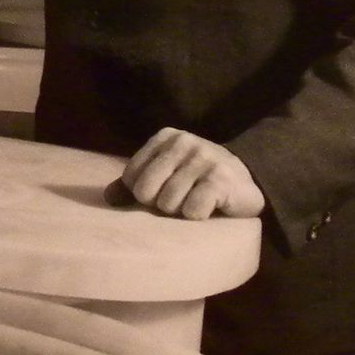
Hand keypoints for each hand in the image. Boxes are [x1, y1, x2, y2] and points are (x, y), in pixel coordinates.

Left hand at [118, 128, 264, 220]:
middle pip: (146, 190)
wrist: (246, 184)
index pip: (132, 177)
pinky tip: (209, 209)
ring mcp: (204, 158)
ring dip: (181, 212)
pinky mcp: (221, 179)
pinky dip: (197, 216)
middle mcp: (184, 142)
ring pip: (169, 203)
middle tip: (180, 201)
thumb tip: (108, 198)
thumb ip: (135, 184)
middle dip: (160, 205)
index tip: (163, 193)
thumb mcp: (165, 176)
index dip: (143, 195)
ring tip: (195, 203)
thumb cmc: (197, 182)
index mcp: (165, 138)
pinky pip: (192, 209)